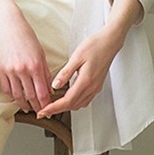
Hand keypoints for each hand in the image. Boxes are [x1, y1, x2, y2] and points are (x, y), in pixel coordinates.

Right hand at [0, 9, 53, 112]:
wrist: (8, 24)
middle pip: (30, 96)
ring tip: (27, 108)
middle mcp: (23, 70)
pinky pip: (6, 88)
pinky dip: (11, 95)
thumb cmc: (26, 36)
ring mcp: (10, 71)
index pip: (42, 92)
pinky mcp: (0, 69)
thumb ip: (45, 72)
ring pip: (17, 95)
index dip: (46, 104)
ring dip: (23, 104)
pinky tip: (16, 97)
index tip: (48, 109)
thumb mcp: (40, 53)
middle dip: (37, 107)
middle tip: (40, 112)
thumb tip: (49, 88)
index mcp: (36, 66)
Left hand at [36, 0, 142, 117]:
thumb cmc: (95, 46)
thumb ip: (65, 73)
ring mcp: (96, 87)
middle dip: (57, 110)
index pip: (67, 101)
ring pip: (79, 104)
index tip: (43, 112)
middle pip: (72, 105)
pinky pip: (85, 99)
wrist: (110, 42)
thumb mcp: (76, 57)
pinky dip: (74, 102)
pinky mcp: (97, 85)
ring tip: (53, 105)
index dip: (53, 108)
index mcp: (86, 81)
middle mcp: (92, 87)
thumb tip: (55, 85)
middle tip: (44, 110)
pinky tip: (69, 97)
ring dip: (66, 107)